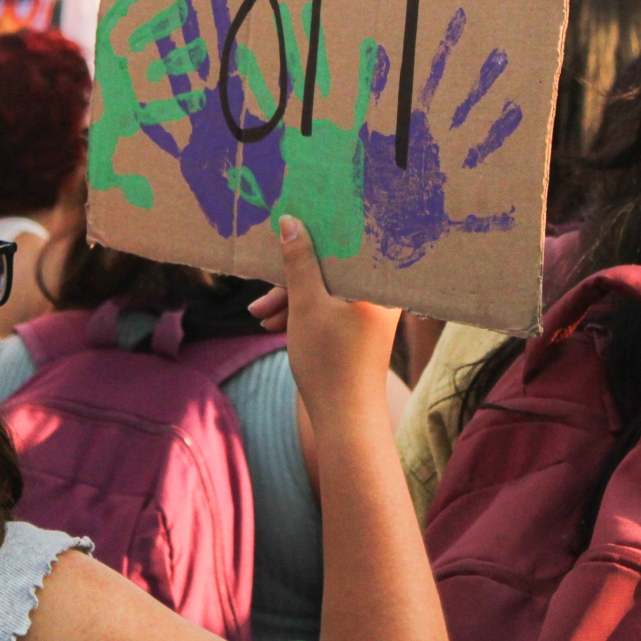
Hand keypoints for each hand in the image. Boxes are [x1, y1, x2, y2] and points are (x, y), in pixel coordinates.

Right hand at [254, 216, 399, 418]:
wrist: (346, 419)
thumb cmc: (330, 360)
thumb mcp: (306, 305)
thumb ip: (298, 262)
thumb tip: (290, 221)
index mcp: (377, 283)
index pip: (347, 242)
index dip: (316, 233)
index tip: (288, 227)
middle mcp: (380, 294)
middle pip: (331, 268)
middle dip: (292, 281)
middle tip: (261, 298)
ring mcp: (370, 312)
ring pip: (326, 290)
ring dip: (292, 299)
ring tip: (260, 318)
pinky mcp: (359, 329)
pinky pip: (329, 308)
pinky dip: (303, 313)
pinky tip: (275, 326)